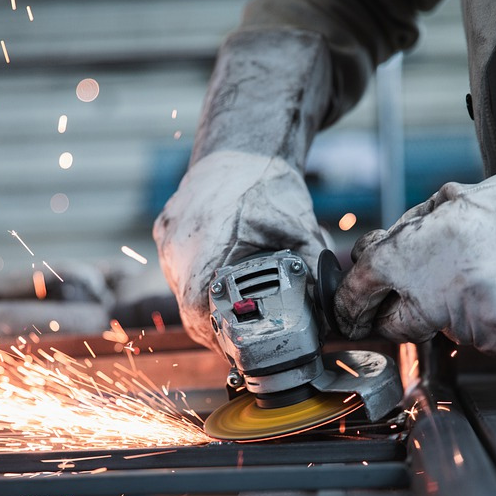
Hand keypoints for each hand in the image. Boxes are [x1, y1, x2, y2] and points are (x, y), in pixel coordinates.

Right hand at [153, 150, 325, 350]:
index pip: (198, 312)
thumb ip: (312, 271)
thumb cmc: (267, 183)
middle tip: (241, 340)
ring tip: (232, 316)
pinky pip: (177, 269)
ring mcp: (168, 238)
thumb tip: (330, 312)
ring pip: (181, 290)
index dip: (217, 336)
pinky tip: (218, 285)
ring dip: (205, 307)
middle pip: (188, 307)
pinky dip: (197, 282)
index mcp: (206, 245)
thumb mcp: (298, 228)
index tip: (236, 348)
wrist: (240, 148)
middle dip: (215, 327)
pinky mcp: (165, 231)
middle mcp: (177, 244)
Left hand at [333, 167, 495, 367]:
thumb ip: (402, 235)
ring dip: (458, 314)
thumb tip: (369, 256)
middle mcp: (433, 298)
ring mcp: (469, 329)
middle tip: (428, 291)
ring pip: (446, 333)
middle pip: (395, 326)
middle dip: (402, 313)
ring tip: (489, 280)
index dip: (350, 304)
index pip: (358, 292)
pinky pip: (487, 345)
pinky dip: (494, 328)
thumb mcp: (444, 204)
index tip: (350, 312)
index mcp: (409, 256)